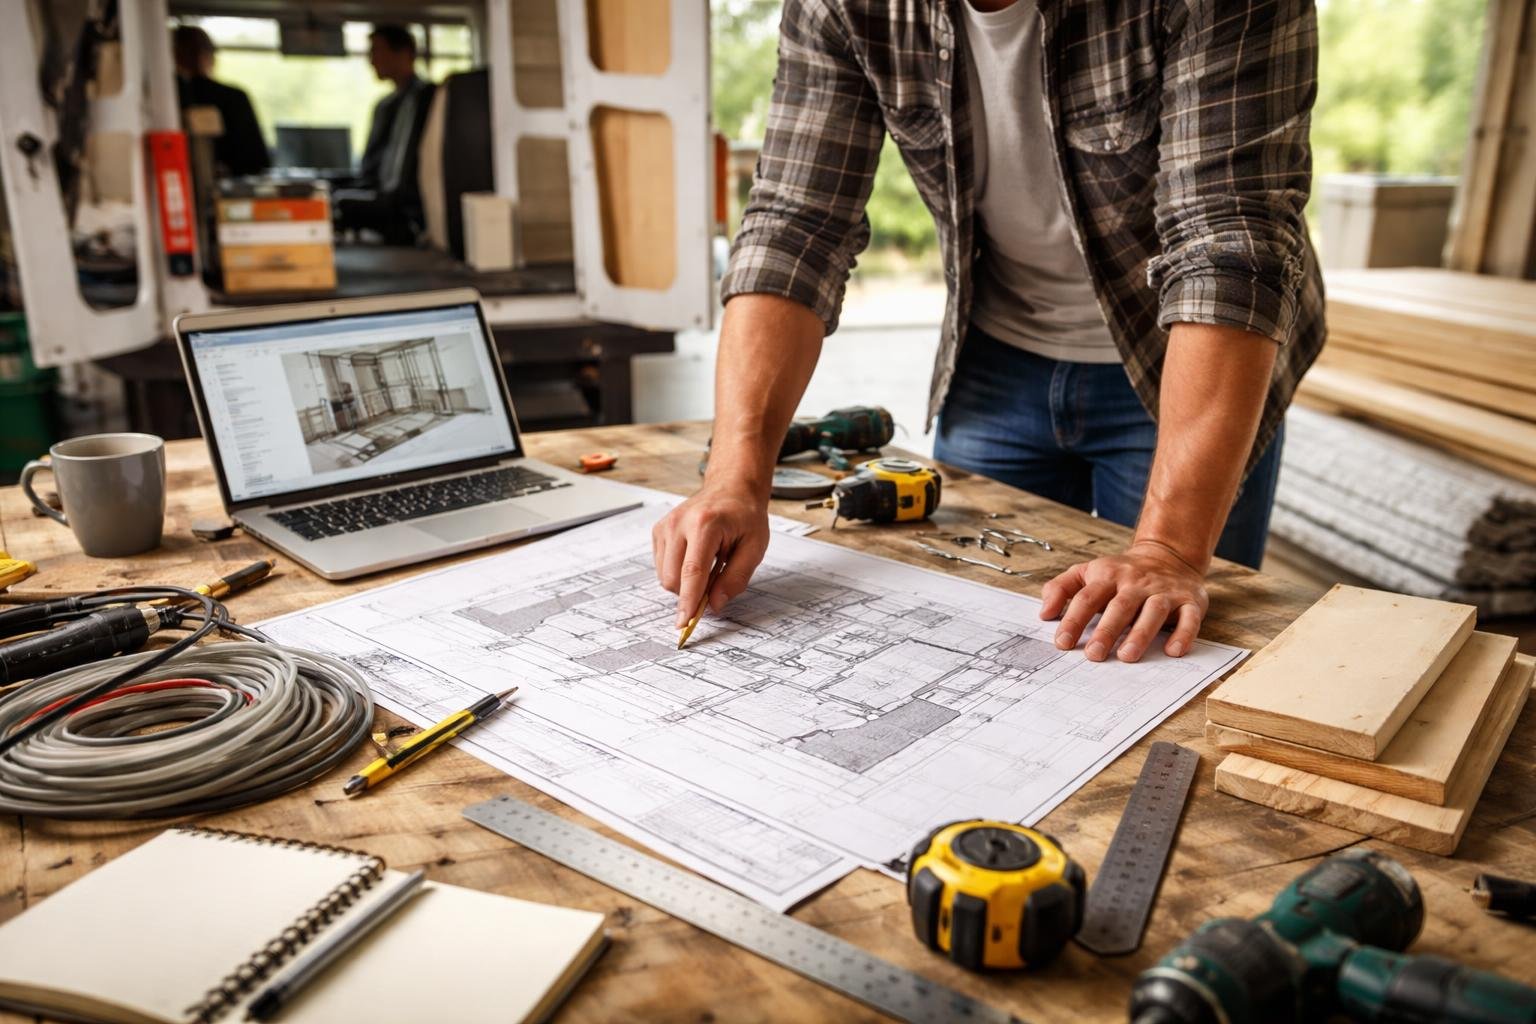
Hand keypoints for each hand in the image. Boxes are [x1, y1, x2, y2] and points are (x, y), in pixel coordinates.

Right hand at [653, 483, 770, 627]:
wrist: (730, 488)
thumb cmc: (745, 516)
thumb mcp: (754, 547)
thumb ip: (736, 578)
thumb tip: (715, 605)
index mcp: (705, 525)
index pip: (692, 572)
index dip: (688, 601)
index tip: (684, 623)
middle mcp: (679, 523)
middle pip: (673, 578)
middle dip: (691, 592)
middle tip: (717, 580)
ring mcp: (665, 526)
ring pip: (664, 576)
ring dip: (685, 582)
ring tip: (709, 564)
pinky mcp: (658, 531)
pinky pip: (662, 566)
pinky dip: (678, 572)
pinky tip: (695, 557)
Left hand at [1038, 541, 1208, 662]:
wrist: (1168, 555)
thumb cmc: (1121, 573)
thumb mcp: (1087, 572)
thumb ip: (1061, 588)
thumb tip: (1044, 613)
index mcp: (1108, 576)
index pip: (1087, 597)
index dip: (1074, 619)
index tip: (1062, 642)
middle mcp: (1136, 583)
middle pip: (1120, 606)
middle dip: (1106, 631)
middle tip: (1093, 655)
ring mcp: (1164, 591)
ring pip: (1153, 610)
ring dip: (1141, 633)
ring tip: (1127, 656)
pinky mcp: (1189, 601)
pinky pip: (1189, 617)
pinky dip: (1183, 633)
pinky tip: (1173, 651)